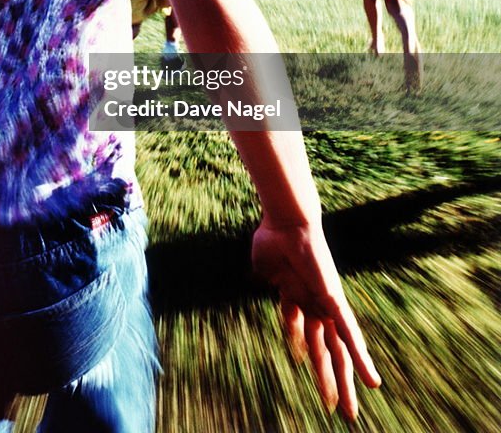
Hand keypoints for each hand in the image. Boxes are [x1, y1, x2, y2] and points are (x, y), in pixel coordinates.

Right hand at [252, 216, 380, 421]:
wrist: (285, 222)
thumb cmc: (271, 239)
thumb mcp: (263, 270)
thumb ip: (265, 282)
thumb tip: (263, 285)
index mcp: (294, 298)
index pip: (301, 332)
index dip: (299, 347)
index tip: (300, 360)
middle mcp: (312, 306)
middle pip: (323, 351)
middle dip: (328, 380)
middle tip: (335, 408)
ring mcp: (324, 306)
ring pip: (336, 353)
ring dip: (342, 383)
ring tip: (348, 412)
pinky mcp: (333, 303)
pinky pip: (349, 336)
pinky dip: (360, 358)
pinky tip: (371, 381)